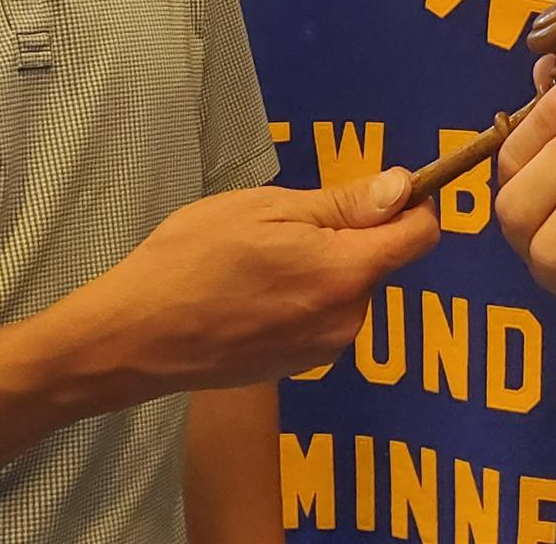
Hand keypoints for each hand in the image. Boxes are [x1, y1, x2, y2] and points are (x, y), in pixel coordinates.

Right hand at [65, 170, 438, 399]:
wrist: (136, 337)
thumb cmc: (194, 257)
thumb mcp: (266, 210)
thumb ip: (342, 204)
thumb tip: (403, 188)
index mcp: (345, 274)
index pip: (419, 236)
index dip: (411, 204)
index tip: (379, 188)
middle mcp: (347, 320)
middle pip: (379, 262)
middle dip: (350, 236)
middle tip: (285, 224)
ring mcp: (322, 350)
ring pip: (348, 289)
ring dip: (323, 268)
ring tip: (260, 260)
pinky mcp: (297, 367)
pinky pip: (322, 318)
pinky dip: (303, 298)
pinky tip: (252, 292)